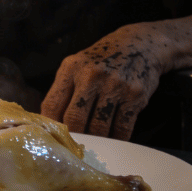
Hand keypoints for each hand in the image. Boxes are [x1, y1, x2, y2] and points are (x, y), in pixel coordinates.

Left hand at [40, 25, 164, 139]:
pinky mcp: (135, 96)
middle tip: (74, 146)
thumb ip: (63, 90)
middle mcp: (91, 76)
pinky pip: (121, 128)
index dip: (51, 126)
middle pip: (74, 119)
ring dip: (95, 140)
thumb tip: (51, 123)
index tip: (54, 136)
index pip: (52, 105)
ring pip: (98, 128)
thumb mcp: (77, 65)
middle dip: (73, 136)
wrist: (140, 44)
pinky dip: (115, 139)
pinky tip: (111, 140)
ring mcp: (115, 86)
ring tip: (92, 144)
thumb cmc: (102, 60)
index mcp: (72, 68)